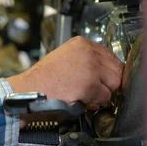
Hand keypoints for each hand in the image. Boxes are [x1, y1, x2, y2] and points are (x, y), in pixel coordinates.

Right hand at [7, 36, 123, 107]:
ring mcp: (90, 68)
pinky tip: (83, 99)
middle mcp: (88, 52)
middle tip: (95, 89)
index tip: (102, 78)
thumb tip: (105, 71)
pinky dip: (97, 103)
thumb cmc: (44, 78)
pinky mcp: (90, 85)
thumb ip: (86, 59)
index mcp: (81, 43)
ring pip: (114, 84)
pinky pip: (106, 98)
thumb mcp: (65, 56)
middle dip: (108, 82)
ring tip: (87, 94)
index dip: (107, 71)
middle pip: (116, 69)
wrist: (30, 89)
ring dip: (103, 93)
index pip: (111, 55)